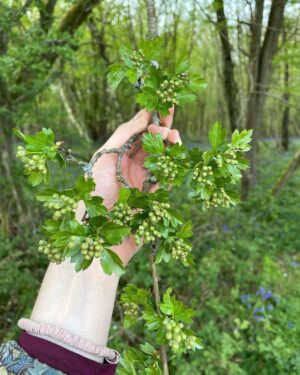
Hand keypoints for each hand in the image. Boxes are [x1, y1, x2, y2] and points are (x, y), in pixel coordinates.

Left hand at [91, 109, 180, 264]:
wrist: (99, 234)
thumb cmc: (95, 192)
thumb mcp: (104, 157)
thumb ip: (123, 134)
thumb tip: (143, 114)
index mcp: (117, 154)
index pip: (137, 132)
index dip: (150, 119)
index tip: (163, 106)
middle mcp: (130, 165)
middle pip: (151, 143)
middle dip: (162, 130)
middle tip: (171, 119)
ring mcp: (142, 180)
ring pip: (161, 158)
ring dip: (169, 146)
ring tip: (175, 137)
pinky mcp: (153, 195)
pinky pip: (166, 177)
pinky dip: (172, 166)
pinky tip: (176, 156)